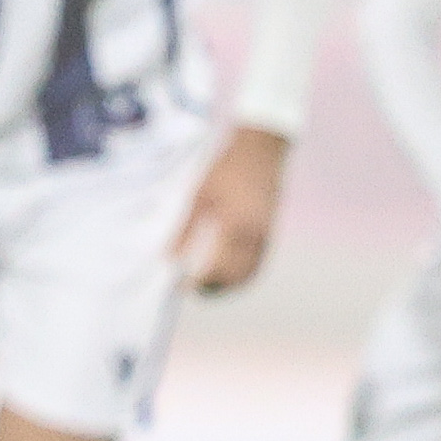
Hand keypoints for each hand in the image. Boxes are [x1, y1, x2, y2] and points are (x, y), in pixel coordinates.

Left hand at [169, 125, 290, 294]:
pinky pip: (257, 265)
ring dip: (228, 286)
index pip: (216, 267)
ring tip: (207, 287)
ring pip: (248, 275)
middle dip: (213, 289)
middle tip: (192, 290)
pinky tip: (226, 275)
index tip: (180, 287)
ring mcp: (266, 236)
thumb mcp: (200, 196)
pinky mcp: (270, 233)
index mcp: (235, 225)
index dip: (198, 282)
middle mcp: (254, 236)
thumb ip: (185, 230)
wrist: (262, 149)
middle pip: (234, 277)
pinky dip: (242, 276)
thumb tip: (170, 257)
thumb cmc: (226, 168)